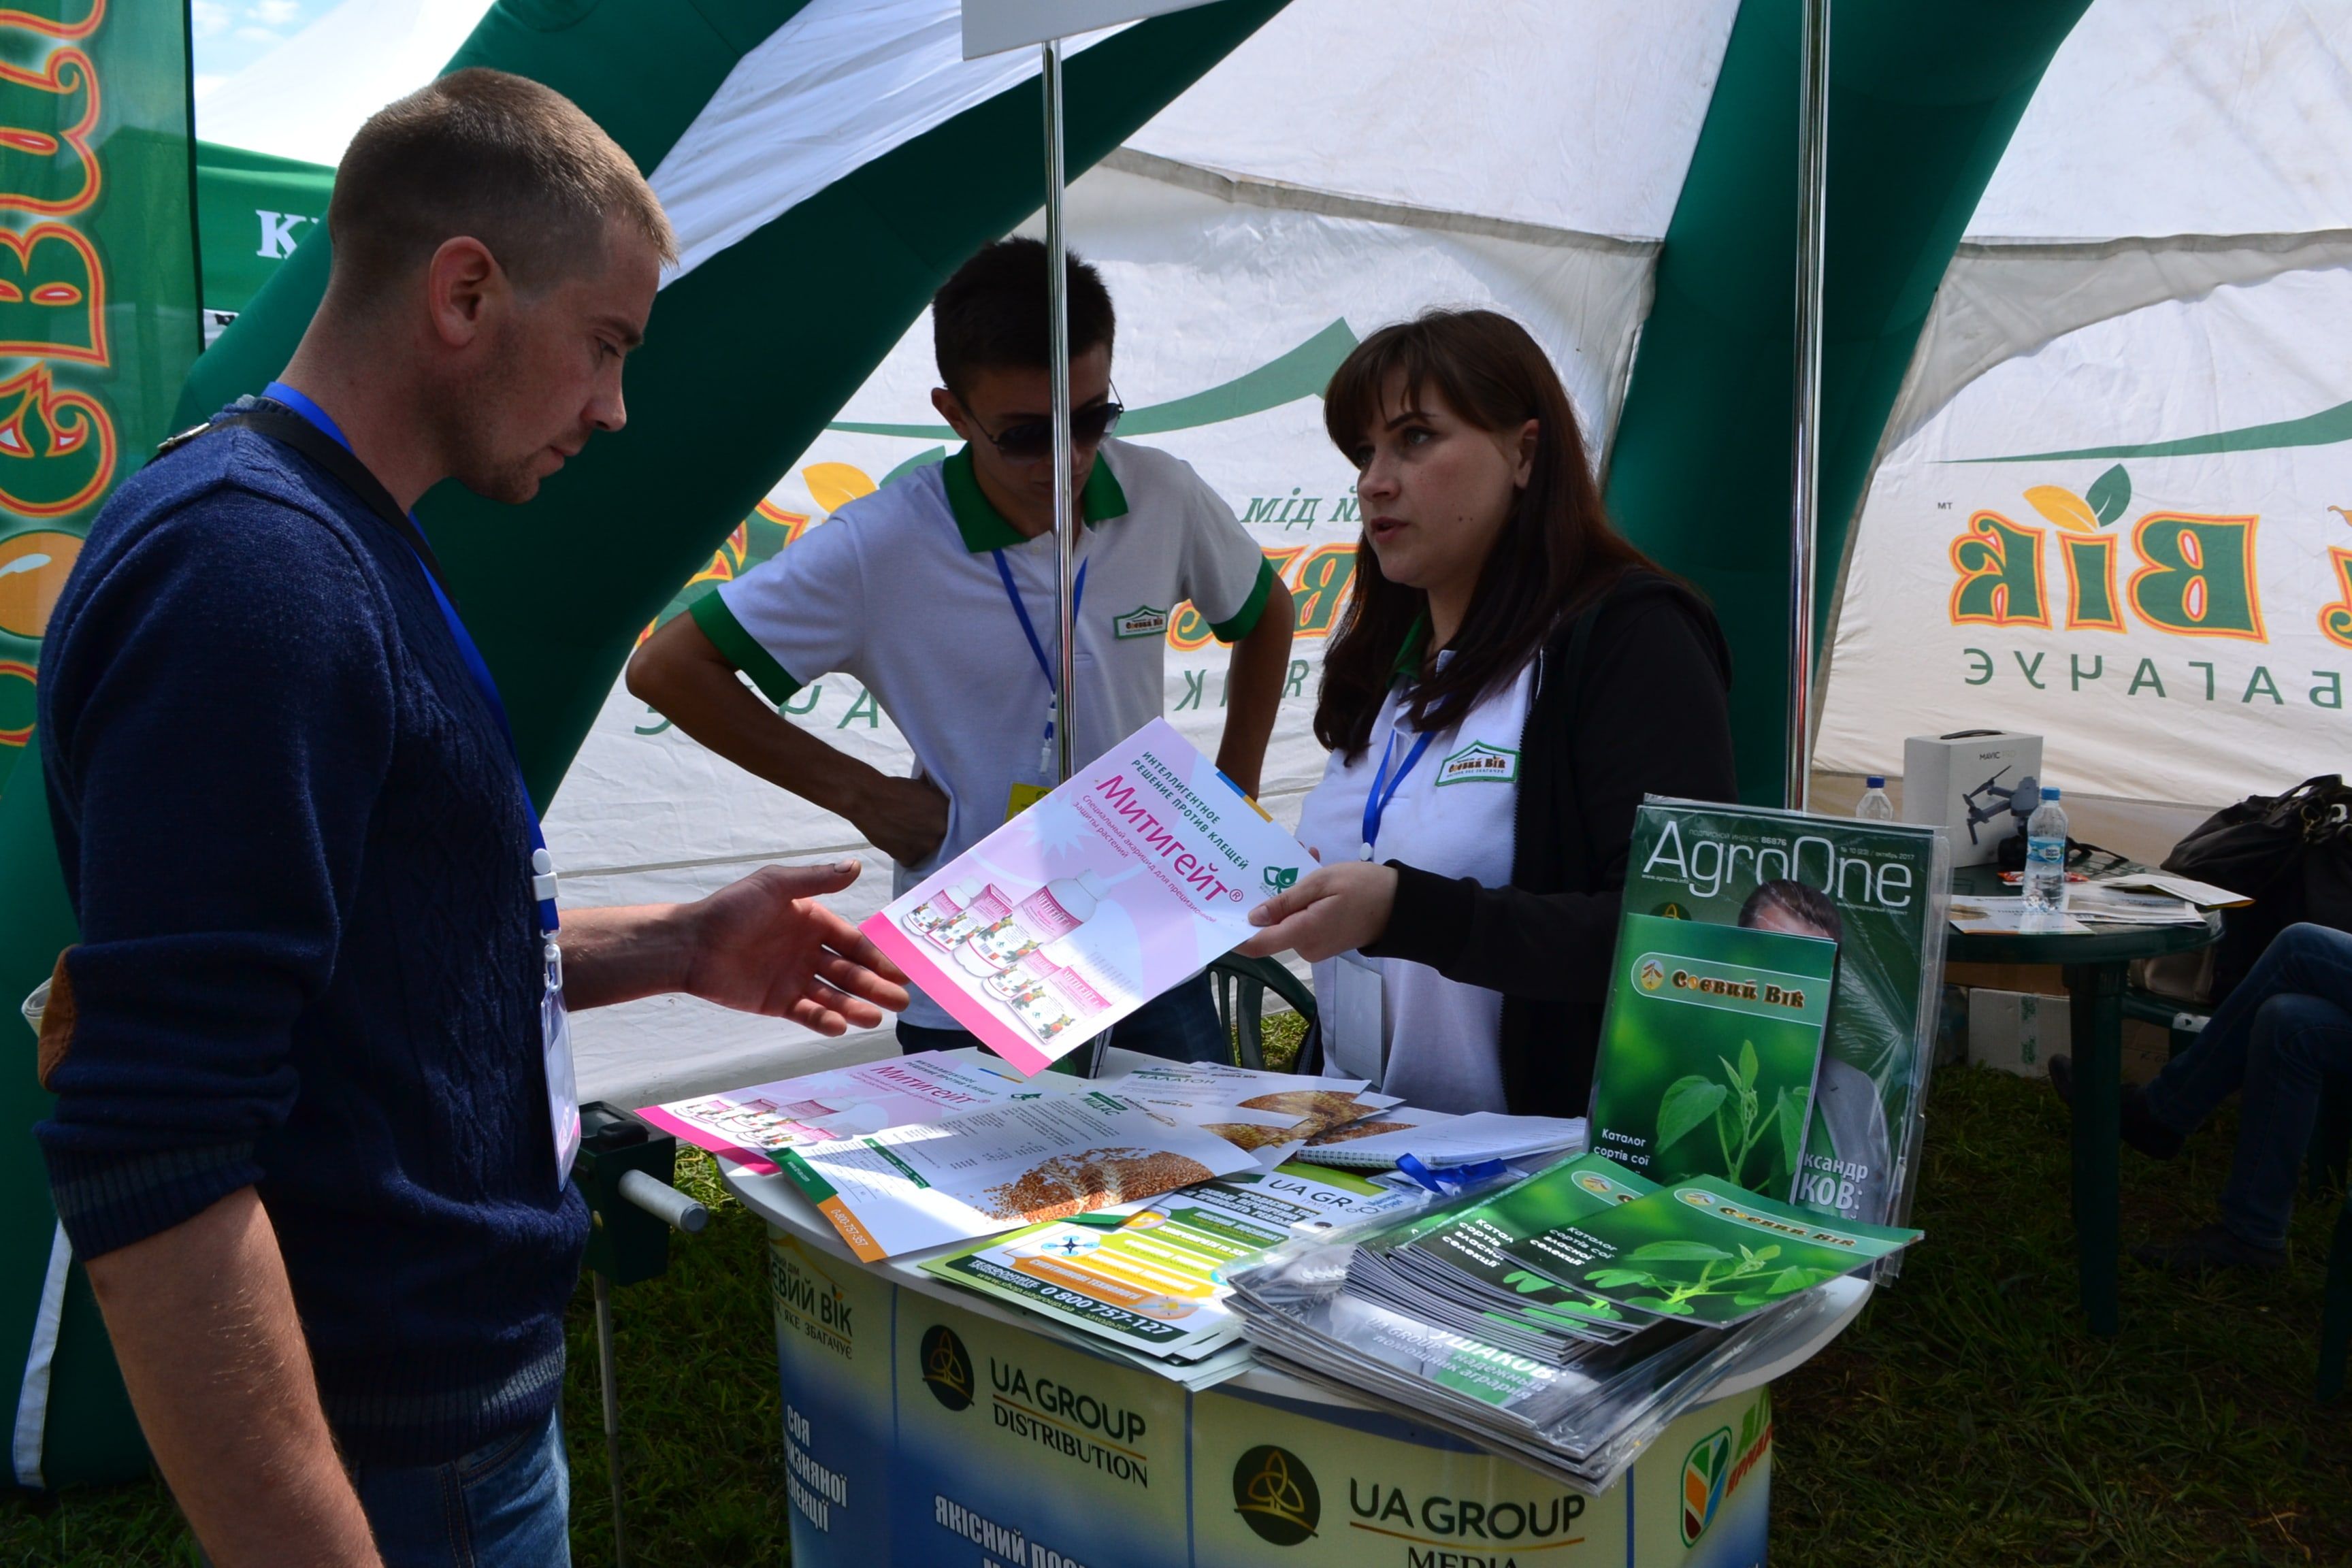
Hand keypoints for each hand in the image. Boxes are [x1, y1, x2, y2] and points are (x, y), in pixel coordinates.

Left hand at [678, 862, 909, 1033]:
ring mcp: (793, 978)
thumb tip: (856, 865)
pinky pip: (807, 1012)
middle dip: (876, 987)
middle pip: (850, 973)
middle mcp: (807, 952)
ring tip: (875, 1018)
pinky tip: (840, 1025)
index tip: (902, 972)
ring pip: (833, 996)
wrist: (691, 944)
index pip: (853, 943)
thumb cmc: (731, 909)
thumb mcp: (775, 885)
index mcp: (812, 922)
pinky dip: (824, 1020)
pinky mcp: (777, 1002)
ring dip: (855, 1007)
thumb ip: (817, 880)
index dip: (878, 957)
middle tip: (902, 1001)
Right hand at [850, 773, 950, 865]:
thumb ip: (936, 798)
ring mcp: (925, 846)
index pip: (954, 826)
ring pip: (926, 851)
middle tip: (917, 829)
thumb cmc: (894, 789)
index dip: (942, 826)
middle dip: (930, 836)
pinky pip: (910, 860)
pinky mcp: (909, 858)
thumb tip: (944, 795)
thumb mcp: (923, 787)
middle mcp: (941, 831)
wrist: (868, 798)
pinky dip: (903, 854)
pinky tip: (896, 841)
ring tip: (903, 834)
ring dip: (917, 846)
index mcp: (948, 812)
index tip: (934, 825)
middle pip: (941, 840)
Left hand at [1237, 860, 1397, 962]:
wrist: (1401, 906)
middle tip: (1281, 860)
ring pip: (1288, 919)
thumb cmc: (1364, 887)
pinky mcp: (1323, 940)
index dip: (1235, 935)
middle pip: (1272, 925)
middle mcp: (1304, 946)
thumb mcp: (1321, 883)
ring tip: (1307, 858)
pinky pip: (1303, 919)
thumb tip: (1253, 918)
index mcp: (1302, 932)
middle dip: (1271, 895)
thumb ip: (1285, 900)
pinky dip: (1304, 899)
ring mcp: (1315, 946)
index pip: (1257, 944)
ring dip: (1291, 892)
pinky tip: (1315, 872)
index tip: (1219, 918)